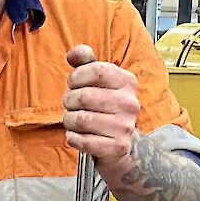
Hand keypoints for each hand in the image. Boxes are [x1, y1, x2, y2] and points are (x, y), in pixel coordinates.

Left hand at [63, 45, 139, 164]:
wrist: (117, 143)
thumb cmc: (103, 106)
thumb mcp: (96, 81)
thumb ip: (85, 62)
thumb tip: (75, 53)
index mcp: (127, 82)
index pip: (97, 71)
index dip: (77, 76)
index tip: (73, 83)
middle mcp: (130, 103)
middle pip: (85, 96)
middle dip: (69, 100)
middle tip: (71, 104)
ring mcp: (125, 127)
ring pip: (81, 120)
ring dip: (69, 120)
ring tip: (73, 120)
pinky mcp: (118, 147)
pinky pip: (83, 141)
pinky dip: (73, 138)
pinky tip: (76, 135)